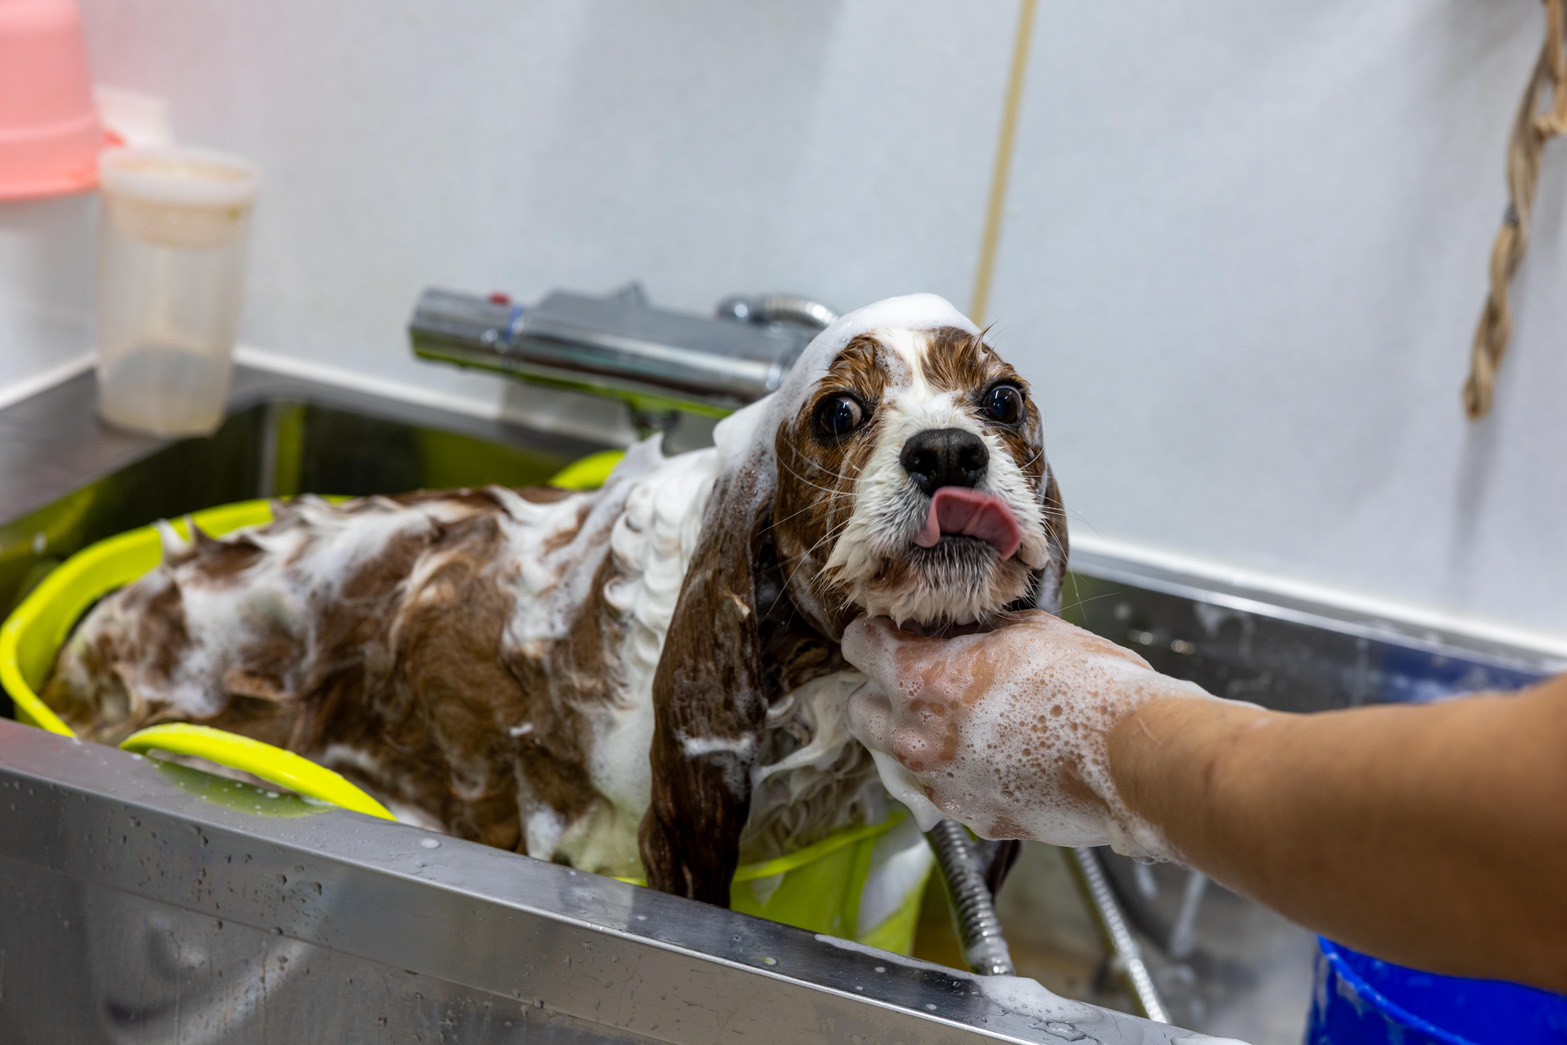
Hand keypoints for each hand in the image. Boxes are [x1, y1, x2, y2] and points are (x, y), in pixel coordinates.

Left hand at [843, 610, 1213, 857]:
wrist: (1136, 759)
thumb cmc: (1091, 686)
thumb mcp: (1026, 630)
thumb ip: (974, 634)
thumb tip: (958, 631)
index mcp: (922, 680)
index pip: (858, 646)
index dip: (877, 633)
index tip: (895, 633)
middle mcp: (919, 738)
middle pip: (862, 711)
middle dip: (882, 691)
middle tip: (921, 678)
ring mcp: (942, 786)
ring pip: (896, 758)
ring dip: (914, 737)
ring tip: (961, 721)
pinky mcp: (973, 818)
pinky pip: (942, 792)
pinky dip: (955, 775)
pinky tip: (994, 756)